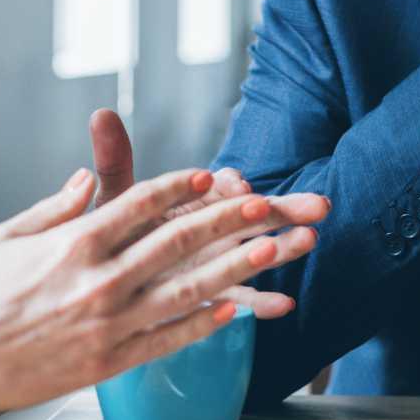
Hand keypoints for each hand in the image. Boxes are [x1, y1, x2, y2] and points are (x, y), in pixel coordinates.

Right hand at [0, 165, 321, 419]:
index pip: (139, 205)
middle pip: (175, 242)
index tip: (212, 175)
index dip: (180, 188)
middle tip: (266, 204)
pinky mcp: (108, 363)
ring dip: (233, 269)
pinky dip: (202, 325)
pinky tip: (234, 311)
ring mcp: (107, 325)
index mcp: (73, 243)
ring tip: (271, 252)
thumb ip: (55, 208)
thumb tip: (84, 180)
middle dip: (226, 220)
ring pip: (184, 291)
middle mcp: (97, 282)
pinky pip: (167, 340)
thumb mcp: (7, 236)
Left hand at [89, 108, 322, 317]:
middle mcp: (214, 226)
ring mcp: (220, 260)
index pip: (218, 186)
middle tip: (317, 205)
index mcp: (195, 198)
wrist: (108, 281)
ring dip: (286, 247)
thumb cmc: (113, 234)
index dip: (228, 185)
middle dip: (284, 208)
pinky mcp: (217, 291)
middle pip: (254, 214)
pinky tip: (284, 305)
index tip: (236, 184)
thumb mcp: (115, 199)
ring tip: (310, 240)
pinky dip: (263, 302)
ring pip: (259, 252)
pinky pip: (244, 298)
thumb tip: (102, 115)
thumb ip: (116, 161)